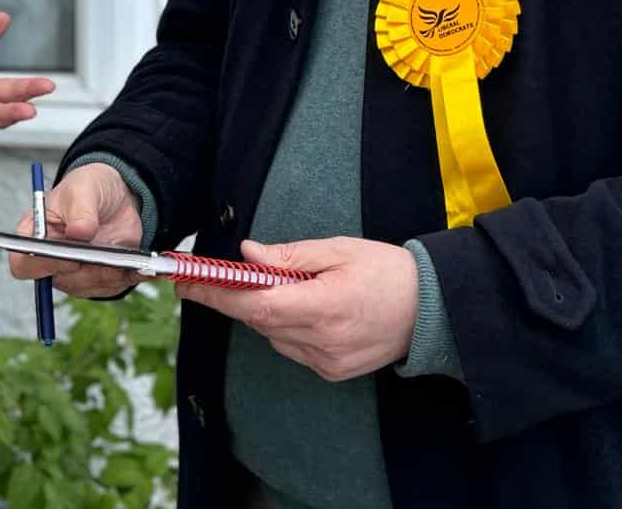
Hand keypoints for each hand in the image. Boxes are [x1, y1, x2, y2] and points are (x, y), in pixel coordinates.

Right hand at [7, 163, 143, 297]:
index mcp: (33, 236)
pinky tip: (140, 266)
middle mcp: (50, 259)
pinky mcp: (97, 279)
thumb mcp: (83, 189)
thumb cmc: (88, 188)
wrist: (115, 196)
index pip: (23, 264)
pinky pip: (111, 287)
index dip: (42, 265)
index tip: (70, 256)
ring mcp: (73, 273)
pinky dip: (126, 276)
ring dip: (110, 272)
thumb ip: (81, 210)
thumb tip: (79, 233)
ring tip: (128, 257)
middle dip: (88, 270)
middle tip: (110, 256)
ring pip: (89, 286)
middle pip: (61, 280)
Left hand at [176, 237, 418, 381]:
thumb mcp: (338, 250)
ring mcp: (327, 361)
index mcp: (323, 307)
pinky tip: (301, 308)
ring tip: (280, 286)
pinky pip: (291, 348)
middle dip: (234, 297)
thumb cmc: (387, 272)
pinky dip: (285, 327)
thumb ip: (289, 255)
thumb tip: (248, 254)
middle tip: (209, 278)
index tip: (189, 282)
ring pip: (273, 336)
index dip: (218, 294)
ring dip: (264, 311)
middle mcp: (322, 341)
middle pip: (259, 321)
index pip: (255, 304)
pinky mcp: (332, 371)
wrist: (432, 309)